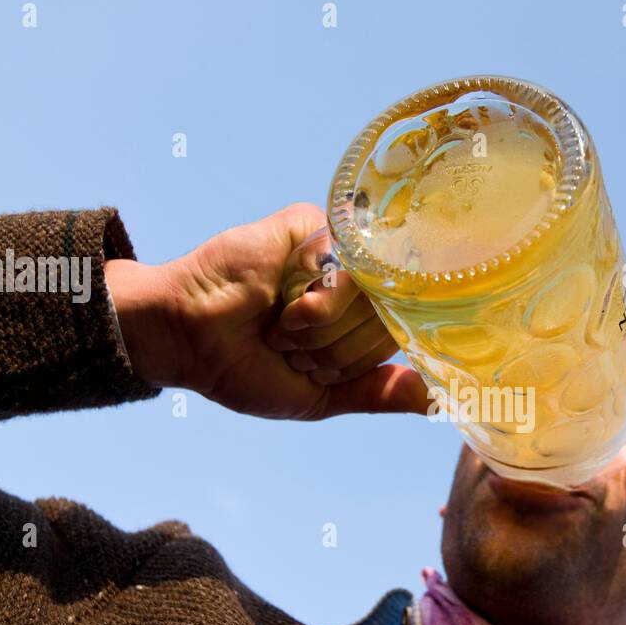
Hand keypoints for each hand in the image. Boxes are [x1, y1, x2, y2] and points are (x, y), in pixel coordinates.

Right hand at [104, 203, 430, 419]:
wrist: (188, 339)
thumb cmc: (244, 368)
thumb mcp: (320, 396)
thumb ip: (377, 394)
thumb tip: (437, 400)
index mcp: (359, 318)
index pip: (394, 340)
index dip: (350, 364)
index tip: (309, 369)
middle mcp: (354, 281)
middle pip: (384, 320)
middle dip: (331, 350)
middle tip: (287, 344)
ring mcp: (335, 250)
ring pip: (367, 295)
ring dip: (318, 329)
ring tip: (279, 323)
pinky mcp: (311, 225)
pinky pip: (344, 264)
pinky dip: (310, 298)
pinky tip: (277, 296)